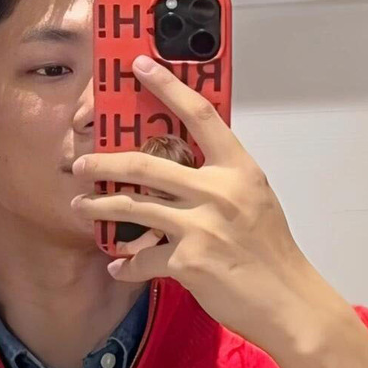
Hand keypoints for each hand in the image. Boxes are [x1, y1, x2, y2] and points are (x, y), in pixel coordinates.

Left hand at [68, 53, 329, 353]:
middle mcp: (219, 191)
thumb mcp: (255, 201)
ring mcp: (202, 226)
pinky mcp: (188, 261)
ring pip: (134, 207)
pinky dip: (126, 265)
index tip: (140, 66)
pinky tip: (118, 267)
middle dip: (106, 162)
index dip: (167, 86)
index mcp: (239, 169)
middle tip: (83, 163)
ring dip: (100, 207)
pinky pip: (142, 258)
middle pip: (147, 163)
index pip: (199, 115)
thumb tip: (183, 170)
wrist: (287, 301)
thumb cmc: (271, 253)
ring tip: (81, 206)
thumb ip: (222, 180)